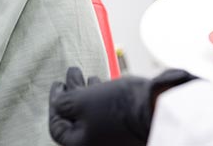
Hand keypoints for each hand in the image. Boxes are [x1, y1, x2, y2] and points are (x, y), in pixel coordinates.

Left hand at [49, 67, 195, 145]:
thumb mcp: (81, 101)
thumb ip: (63, 103)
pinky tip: (104, 83)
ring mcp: (115, 139)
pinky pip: (109, 115)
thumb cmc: (116, 106)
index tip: (59, 84)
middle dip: (72, 94)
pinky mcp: (128, 129)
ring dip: (87, 93)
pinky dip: (102, 99)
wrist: (157, 107)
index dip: (55, 104)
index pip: (58, 129)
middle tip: (72, 74)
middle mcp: (100, 145)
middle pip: (76, 120)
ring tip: (88, 75)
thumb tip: (58, 103)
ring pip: (93, 115)